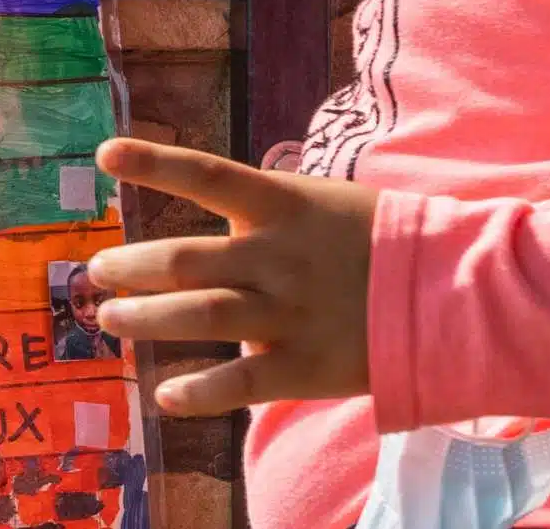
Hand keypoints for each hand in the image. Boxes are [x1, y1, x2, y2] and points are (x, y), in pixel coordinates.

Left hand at [85, 138, 381, 416]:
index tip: (104, 154)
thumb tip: (221, 223)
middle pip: (187, 260)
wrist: (452, 291)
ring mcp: (290, 312)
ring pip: (202, 315)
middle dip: (133, 267)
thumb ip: (271, 213)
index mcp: (285, 206)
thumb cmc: (382, 240)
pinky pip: (241, 383)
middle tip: (98, 272)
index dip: (155, 164)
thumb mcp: (326, 204)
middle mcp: (279, 257)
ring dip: (148, 319)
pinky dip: (198, 392)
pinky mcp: (306, 365)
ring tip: (111, 320)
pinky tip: (163, 395)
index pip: (209, 176)